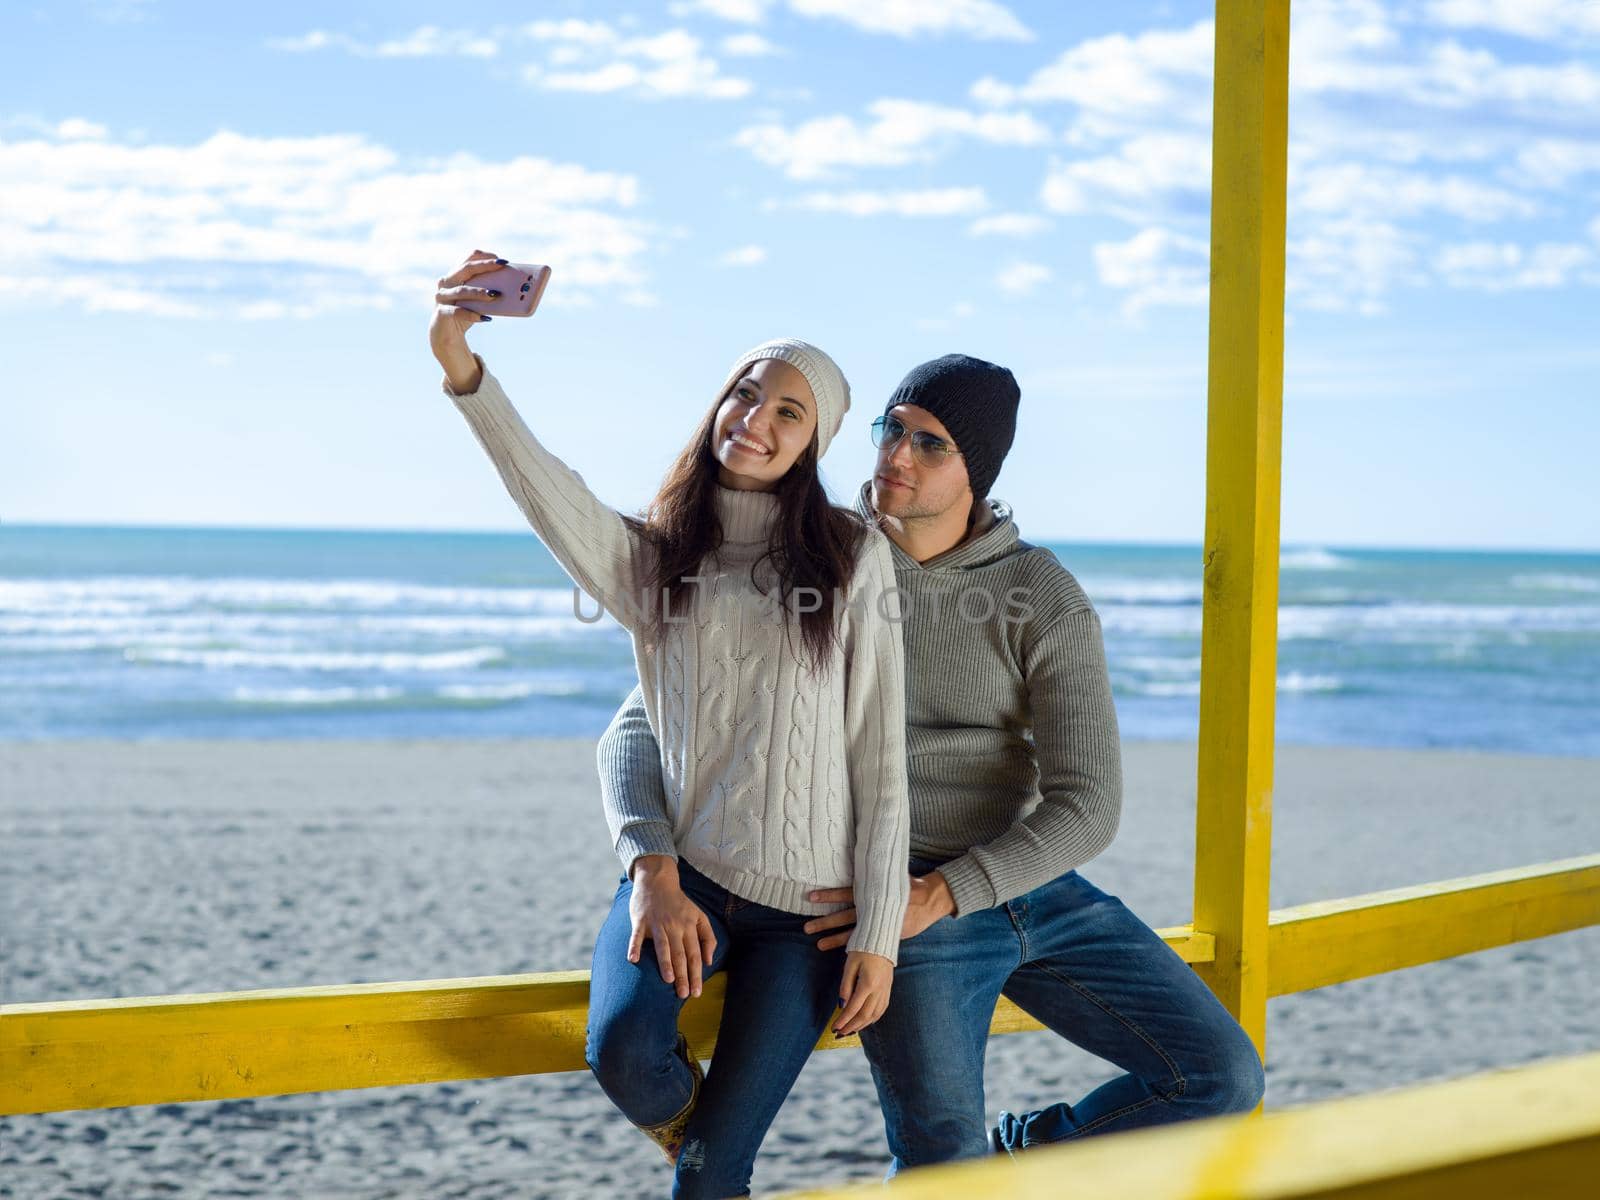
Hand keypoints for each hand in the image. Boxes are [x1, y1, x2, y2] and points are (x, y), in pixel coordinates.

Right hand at [430, 248, 505, 391]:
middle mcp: (446, 283)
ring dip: (480, 291)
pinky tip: (486, 318)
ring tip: (496, 294)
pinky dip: (473, 315)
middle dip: (485, 266)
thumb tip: (519, 291)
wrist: (446, 335)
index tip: (502, 260)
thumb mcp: (478, 301)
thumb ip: (489, 291)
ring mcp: (442, 297)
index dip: (485, 257)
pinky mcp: (442, 313)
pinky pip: (458, 312)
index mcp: (456, 275)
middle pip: (466, 269)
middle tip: (502, 265)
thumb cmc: (466, 312)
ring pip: (461, 290)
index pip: (469, 259)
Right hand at [628, 856, 716, 999]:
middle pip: (680, 954)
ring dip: (665, 963)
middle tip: (684, 994)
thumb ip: (708, 937)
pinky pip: (636, 935)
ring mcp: (657, 922)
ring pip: (662, 946)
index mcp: (689, 926)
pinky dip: (634, 946)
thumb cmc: (679, 903)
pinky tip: (633, 959)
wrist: (658, 880)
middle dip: (683, 975)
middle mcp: (674, 926)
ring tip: (668, 980)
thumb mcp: (699, 916)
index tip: (696, 991)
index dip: (696, 974)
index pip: (694, 954)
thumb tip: (709, 961)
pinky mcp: (640, 920)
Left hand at [804, 871, 955, 949]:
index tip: (811, 897)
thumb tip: (856, 866)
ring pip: (853, 931)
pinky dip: (854, 946)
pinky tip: (842, 953)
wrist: (930, 900)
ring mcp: (880, 923)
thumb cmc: (907, 886)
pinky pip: (867, 941)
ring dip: (834, 938)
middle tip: (806, 927)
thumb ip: (872, 877)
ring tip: (818, 943)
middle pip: (845, 915)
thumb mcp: (889, 877)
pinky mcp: (887, 934)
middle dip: (825, 922)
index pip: (846, 892)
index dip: (829, 895)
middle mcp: (874, 908)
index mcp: (873, 891)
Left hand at [834, 951, 892, 1036]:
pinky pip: (881, 1010)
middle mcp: (879, 990)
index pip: (854, 1008)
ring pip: (874, 1015)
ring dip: (861, 1026)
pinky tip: (864, 1022)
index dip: (844, 1020)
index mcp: (869, 983)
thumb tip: (841, 1005)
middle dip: (851, 1027)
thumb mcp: (850, 965)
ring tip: (849, 1031)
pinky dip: (872, 1019)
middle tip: (839, 1034)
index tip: (834, 1027)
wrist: (882, 938)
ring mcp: (886, 990)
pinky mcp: (888, 989)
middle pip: (865, 1016)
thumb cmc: (863, 948)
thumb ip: (845, 986)